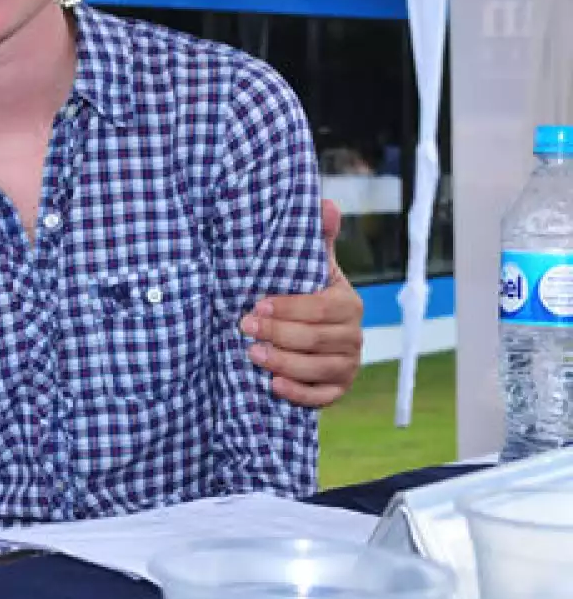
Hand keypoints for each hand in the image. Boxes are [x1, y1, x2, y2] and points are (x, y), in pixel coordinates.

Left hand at [242, 199, 363, 407]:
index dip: (289, 308)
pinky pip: (323, 396)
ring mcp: (348, 365)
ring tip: (252, 355)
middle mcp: (353, 335)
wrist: (311, 334)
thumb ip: (317, 238)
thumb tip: (324, 202)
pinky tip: (274, 385)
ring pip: (318, 368)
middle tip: (245, 327)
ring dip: (284, 362)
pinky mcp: (338, 389)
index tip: (257, 305)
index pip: (321, 307)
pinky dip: (299, 393)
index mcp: (347, 303)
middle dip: (278, 334)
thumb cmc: (307, 294)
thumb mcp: (312, 267)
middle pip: (317, 339)